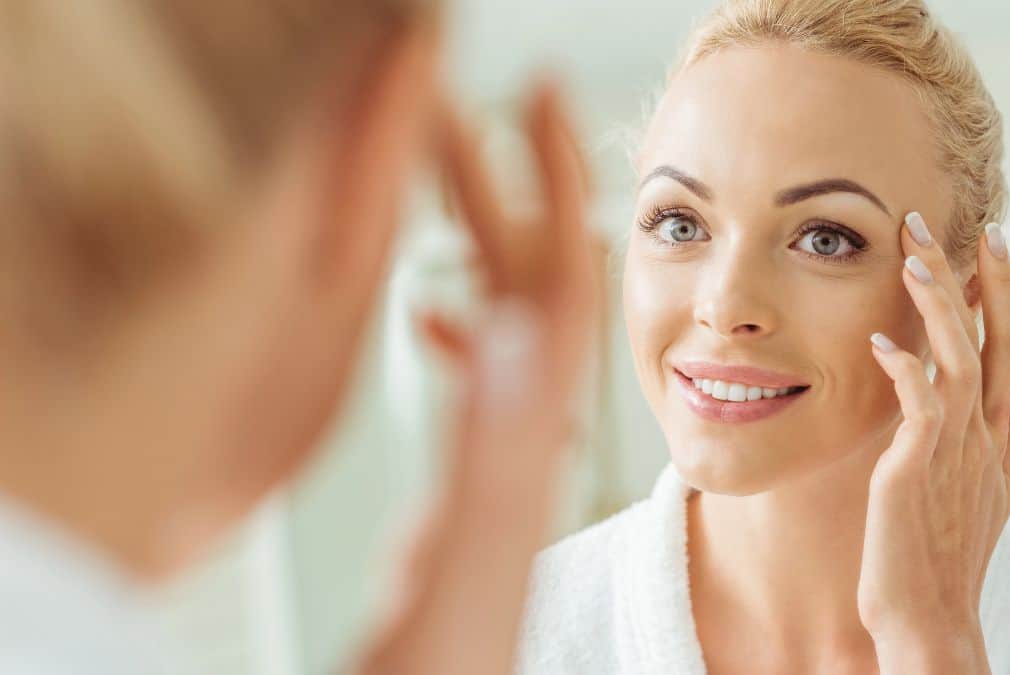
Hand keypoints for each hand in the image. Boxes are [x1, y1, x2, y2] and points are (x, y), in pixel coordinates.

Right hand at [356, 81, 598, 674]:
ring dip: (478, 244)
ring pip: (503, 325)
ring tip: (442, 174)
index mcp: (519, 450)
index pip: (554, 292)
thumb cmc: (441, 665)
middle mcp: (514, 445)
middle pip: (524, 289)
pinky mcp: (470, 491)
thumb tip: (518, 340)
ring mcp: (493, 463)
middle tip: (459, 104)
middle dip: (495, 190)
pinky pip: (483, 388)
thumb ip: (489, 460)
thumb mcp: (454, 567)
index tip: (538, 105)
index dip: (547, 190)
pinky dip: (463, 333)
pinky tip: (439, 312)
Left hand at [857, 214, 1009, 673]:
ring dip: (943, 307)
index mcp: (997, 440)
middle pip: (998, 346)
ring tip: (918, 257)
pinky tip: (882, 339)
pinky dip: (905, 369)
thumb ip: (985, 433)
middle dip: (986, 282)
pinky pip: (919, 409)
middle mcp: (985, 441)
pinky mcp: (915, 473)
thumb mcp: (972, 487)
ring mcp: (955, 456)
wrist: (927, 619)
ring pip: (962, 363)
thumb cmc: (935, 555)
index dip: (1004, 298)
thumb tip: (1002, 380)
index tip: (990, 245)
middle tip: (966, 226)